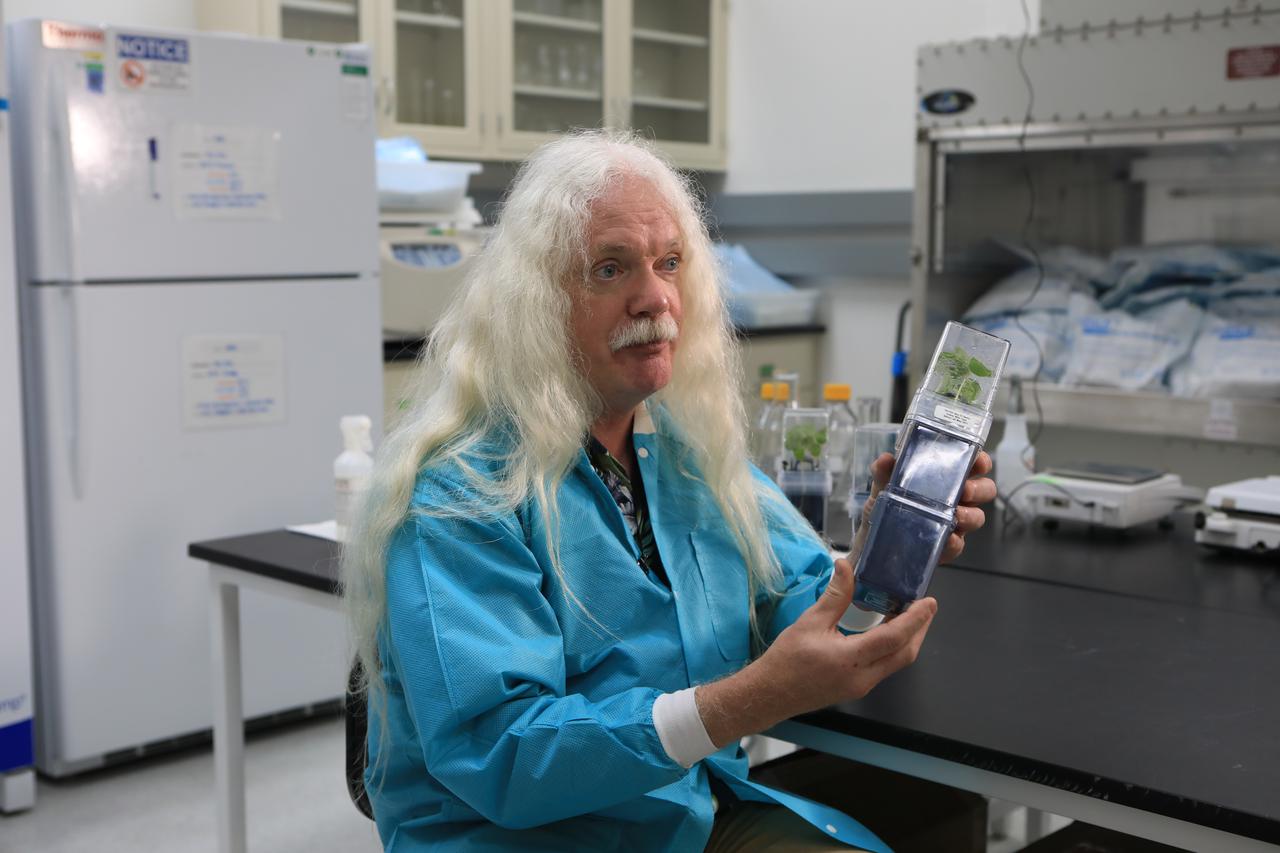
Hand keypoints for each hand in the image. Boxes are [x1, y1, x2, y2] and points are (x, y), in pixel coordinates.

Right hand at [695, 559, 936, 746]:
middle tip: (925, 607)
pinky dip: (893, 648)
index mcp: (851, 660)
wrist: (770, 694)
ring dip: (907, 640)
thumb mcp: (810, 622)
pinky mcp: (856, 688)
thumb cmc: (786, 659)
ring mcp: (861, 686)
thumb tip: (846, 566)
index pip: (894, 639)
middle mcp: (863, 678)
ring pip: (897, 663)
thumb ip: (835, 596)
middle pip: (905, 655)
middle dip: (920, 630)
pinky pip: (885, 668)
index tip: (929, 602)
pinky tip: (887, 633)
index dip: (915, 619)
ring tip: (909, 616)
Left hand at [861, 450, 995, 563]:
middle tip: (964, 490)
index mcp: (946, 477)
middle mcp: (956, 498)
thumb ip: (883, 471)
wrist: (874, 537)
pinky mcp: (946, 545)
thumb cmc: (887, 503)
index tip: (979, 462)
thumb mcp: (882, 484)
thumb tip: (886, 459)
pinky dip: (955, 542)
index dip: (981, 462)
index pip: (973, 465)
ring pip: (977, 517)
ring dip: (970, 515)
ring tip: (956, 515)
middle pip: (985, 490)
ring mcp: (954, 522)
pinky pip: (958, 545)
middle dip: (979, 489)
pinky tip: (948, 539)